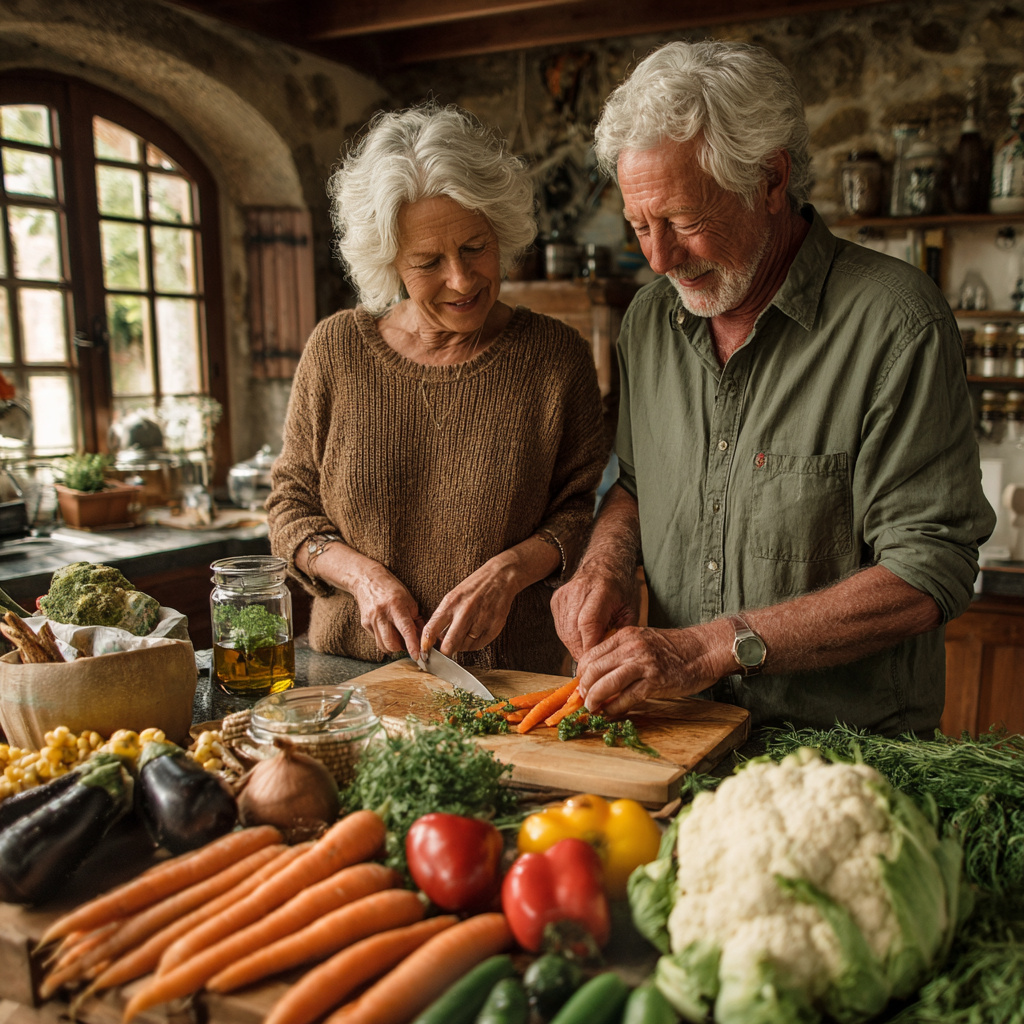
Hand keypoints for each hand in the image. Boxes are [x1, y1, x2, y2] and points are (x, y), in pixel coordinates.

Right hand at [349, 567, 423, 659]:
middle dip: (401, 649)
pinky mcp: (365, 623)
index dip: (412, 645)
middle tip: (408, 645)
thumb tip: (423, 636)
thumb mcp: (409, 599)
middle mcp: (382, 614)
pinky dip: (385, 639)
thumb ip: (416, 619)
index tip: (417, 656)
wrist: (367, 579)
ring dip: (393, 646)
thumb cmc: (391, 588)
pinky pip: (376, 639)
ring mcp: (371, 620)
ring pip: (382, 645)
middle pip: (391, 643)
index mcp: (396, 606)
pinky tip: (388, 630)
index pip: (405, 629)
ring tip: (399, 638)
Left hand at [421, 557, 518, 656]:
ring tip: (464, 634)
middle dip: (445, 653)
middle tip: (445, 652)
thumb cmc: (474, 586)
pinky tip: (475, 634)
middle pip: (449, 646)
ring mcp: (480, 621)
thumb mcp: (453, 596)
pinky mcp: (493, 627)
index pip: (431, 631)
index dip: (425, 646)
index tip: (425, 653)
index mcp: (450, 603)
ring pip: (464, 647)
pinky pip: (479, 645)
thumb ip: (443, 617)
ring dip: (461, 645)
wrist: (500, 577)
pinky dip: (474, 643)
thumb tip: (436, 639)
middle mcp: (464, 613)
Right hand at [551, 563, 638, 661]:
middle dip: (583, 651)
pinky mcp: (556, 600)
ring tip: (590, 646)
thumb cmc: (621, 588)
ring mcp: (564, 595)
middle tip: (594, 660)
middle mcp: (578, 591)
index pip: (588, 624)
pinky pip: (560, 628)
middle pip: (573, 632)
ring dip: (576, 646)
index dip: (591, 647)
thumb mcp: (630, 610)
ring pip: (564, 633)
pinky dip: (570, 637)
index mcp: (601, 590)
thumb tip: (607, 657)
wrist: (604, 565)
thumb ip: (620, 633)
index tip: (598, 660)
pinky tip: (583, 635)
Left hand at [577, 624, 727, 716]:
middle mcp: (631, 647)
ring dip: (595, 700)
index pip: (591, 655)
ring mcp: (643, 664)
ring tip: (592, 709)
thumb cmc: (675, 649)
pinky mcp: (655, 681)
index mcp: (625, 636)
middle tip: (584, 700)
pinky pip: (626, 698)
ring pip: (606, 684)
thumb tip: (599, 676)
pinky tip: (611, 713)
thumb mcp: (644, 642)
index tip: (581, 686)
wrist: (704, 650)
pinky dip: (614, 708)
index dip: (582, 674)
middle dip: (584, 689)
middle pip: (594, 670)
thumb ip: (622, 654)